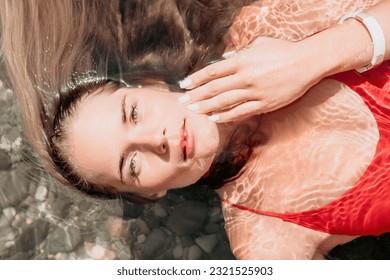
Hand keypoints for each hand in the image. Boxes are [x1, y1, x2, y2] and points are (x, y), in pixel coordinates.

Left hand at [178, 37, 322, 122]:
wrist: (307, 62)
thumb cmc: (282, 50)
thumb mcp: (259, 44)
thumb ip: (238, 53)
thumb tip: (222, 60)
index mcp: (242, 60)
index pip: (212, 71)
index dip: (196, 79)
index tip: (184, 84)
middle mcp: (246, 76)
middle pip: (215, 88)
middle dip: (196, 95)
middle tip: (183, 101)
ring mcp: (255, 92)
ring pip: (225, 102)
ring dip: (207, 107)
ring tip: (194, 111)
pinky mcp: (265, 104)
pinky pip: (242, 112)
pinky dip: (226, 116)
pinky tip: (214, 118)